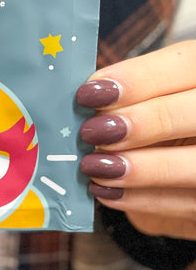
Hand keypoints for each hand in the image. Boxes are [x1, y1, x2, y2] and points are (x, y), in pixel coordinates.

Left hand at [76, 40, 195, 239]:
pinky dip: (143, 199)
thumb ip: (126, 94)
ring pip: (193, 166)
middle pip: (193, 114)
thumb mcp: (148, 94)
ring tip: (94, 166)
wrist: (179, 159)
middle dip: (140, 124)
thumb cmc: (155, 115)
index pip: (183, 66)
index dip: (136, 79)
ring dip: (140, 169)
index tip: (89, 93)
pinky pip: (186, 203)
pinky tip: (107, 190)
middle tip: (92, 132)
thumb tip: (84, 100)